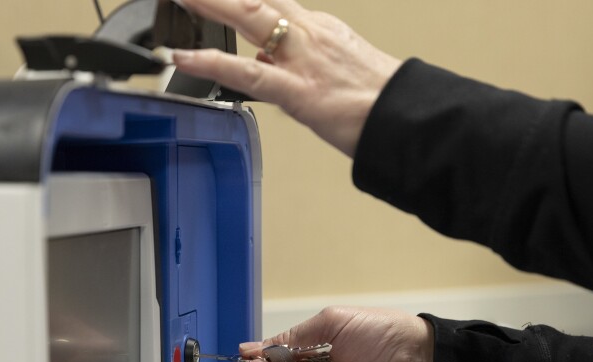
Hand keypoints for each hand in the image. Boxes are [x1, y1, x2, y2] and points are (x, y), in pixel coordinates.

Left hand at [172, 0, 400, 156]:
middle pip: (256, 0)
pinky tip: (184, 57)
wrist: (408, 118)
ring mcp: (302, 59)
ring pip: (248, 20)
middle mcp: (309, 35)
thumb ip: (301, 64)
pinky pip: (246, 73)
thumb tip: (270, 68)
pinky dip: (211, 63)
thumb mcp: (341, 69)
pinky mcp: (297, 90)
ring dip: (210, 6)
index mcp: (321, 30)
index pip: (273, 2)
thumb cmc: (382, 101)